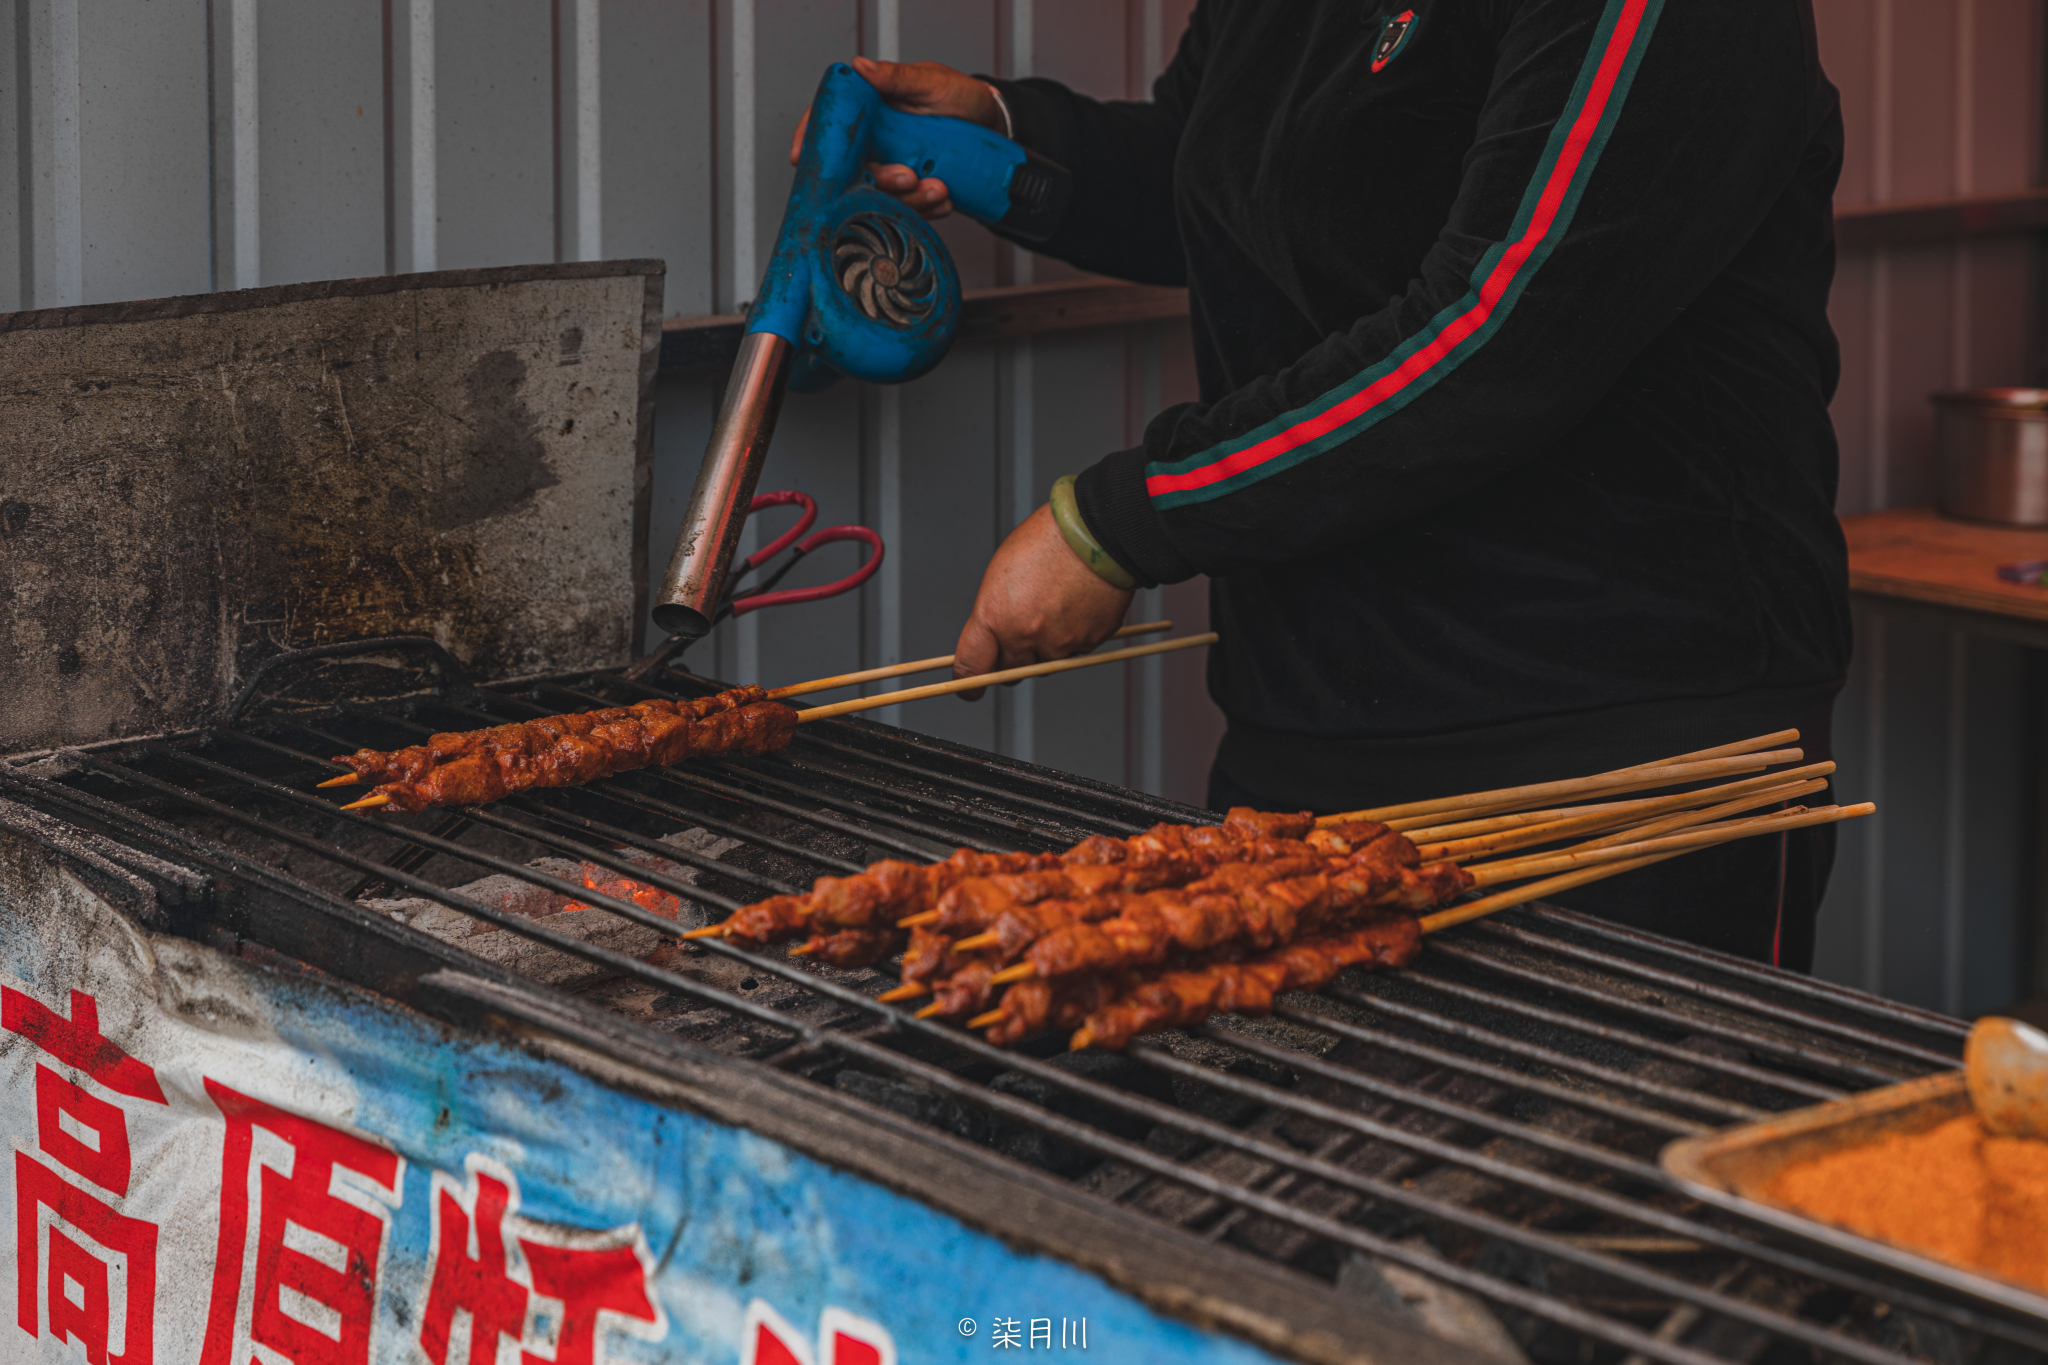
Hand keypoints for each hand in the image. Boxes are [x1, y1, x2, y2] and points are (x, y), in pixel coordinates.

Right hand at [787, 56, 1002, 220]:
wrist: (993, 125)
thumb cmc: (960, 96)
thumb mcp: (930, 80)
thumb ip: (896, 77)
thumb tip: (861, 67)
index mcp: (870, 111)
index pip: (829, 124)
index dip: (810, 141)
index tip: (803, 159)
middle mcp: (876, 141)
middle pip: (854, 170)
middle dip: (880, 181)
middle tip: (909, 176)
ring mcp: (892, 166)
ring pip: (882, 195)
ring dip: (909, 200)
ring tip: (939, 188)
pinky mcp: (910, 190)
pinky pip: (908, 209)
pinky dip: (926, 210)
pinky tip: (944, 200)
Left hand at [952, 505, 1135, 699]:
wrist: (1096, 534)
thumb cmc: (1047, 543)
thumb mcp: (1002, 575)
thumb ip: (995, 615)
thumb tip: (994, 640)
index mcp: (995, 616)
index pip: (972, 667)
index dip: (968, 682)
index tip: (969, 687)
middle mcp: (1024, 637)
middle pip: (1010, 671)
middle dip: (1012, 659)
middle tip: (1023, 631)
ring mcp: (1058, 644)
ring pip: (1044, 664)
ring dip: (1045, 649)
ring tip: (1055, 609)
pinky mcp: (1087, 643)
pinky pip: (1073, 653)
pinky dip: (1073, 638)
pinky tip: (1075, 607)